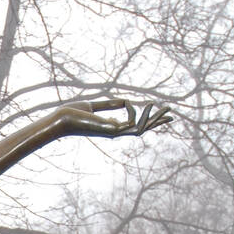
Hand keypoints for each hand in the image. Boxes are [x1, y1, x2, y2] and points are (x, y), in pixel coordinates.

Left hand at [57, 97, 171, 138]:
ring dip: (153, 118)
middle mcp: (114, 131)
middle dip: (157, 122)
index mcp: (111, 126)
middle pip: (142, 129)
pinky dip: (136, 113)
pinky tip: (134, 104)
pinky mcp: (111, 131)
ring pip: (141, 129)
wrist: (62, 119)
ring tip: (163, 106)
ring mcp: (113, 133)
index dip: (148, 119)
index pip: (134, 125)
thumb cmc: (73, 113)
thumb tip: (125, 101)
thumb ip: (110, 105)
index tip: (160, 111)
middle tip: (172, 113)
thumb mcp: (94, 105)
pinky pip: (132, 124)